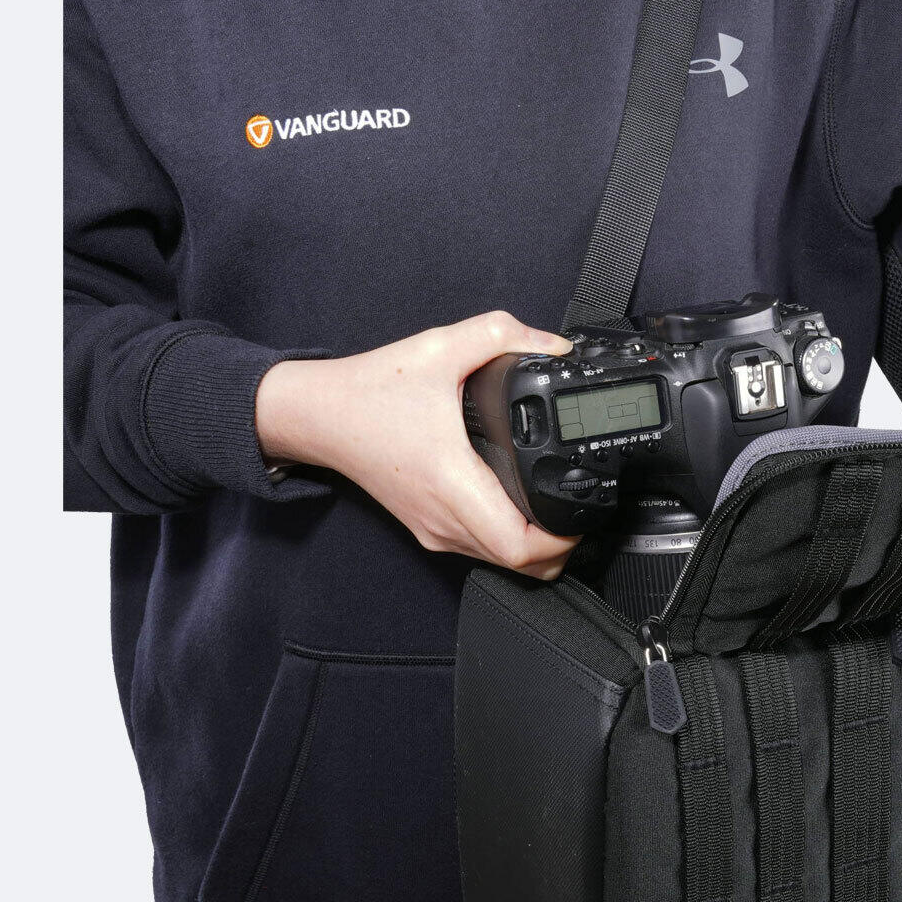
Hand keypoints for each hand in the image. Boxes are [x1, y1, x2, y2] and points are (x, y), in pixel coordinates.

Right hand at [255, 311, 578, 578]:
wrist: (319, 415)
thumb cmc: (370, 390)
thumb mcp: (439, 347)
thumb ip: (500, 335)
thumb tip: (551, 344)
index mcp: (452, 483)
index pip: (519, 546)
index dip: (562, 540)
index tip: (582, 515)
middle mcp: (444, 518)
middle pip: (520, 566)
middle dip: (560, 549)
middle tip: (580, 513)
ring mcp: (434, 528)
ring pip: (500, 562)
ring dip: (535, 548)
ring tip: (557, 510)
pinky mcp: (427, 526)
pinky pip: (480, 549)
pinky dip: (509, 540)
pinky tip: (521, 508)